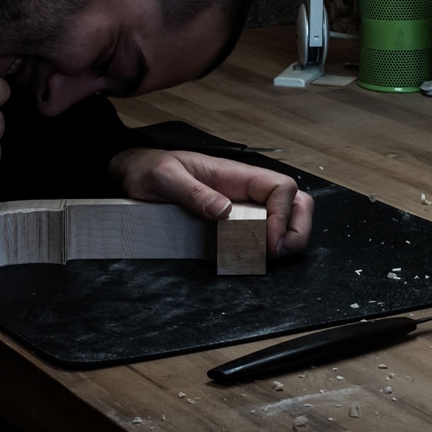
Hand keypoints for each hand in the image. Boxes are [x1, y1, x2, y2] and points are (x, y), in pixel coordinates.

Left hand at [110, 148, 314, 256]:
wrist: (134, 175)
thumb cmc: (149, 170)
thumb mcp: (164, 177)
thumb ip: (192, 192)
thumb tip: (224, 210)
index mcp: (235, 175)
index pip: (281, 187)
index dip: (282, 215)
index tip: (266, 241)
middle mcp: (245, 190)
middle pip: (296, 202)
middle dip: (297, 230)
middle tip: (277, 254)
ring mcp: (241, 207)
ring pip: (286, 218)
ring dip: (288, 240)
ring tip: (267, 259)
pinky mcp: (232, 225)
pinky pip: (263, 235)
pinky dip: (267, 250)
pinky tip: (251, 261)